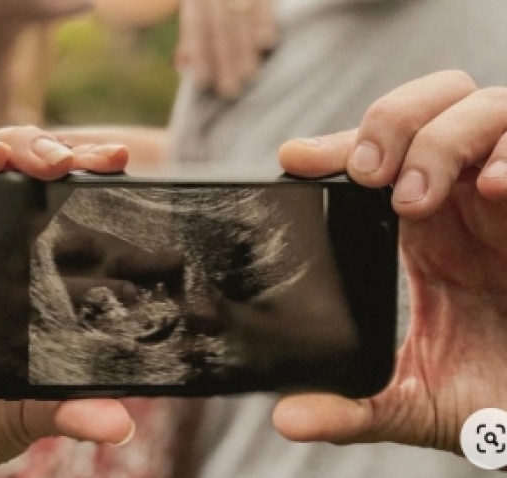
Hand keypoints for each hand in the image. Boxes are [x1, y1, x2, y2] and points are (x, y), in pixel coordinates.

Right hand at [0, 126, 133, 476]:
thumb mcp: (37, 409)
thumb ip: (74, 411)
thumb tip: (123, 426)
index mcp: (32, 272)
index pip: (60, 204)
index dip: (84, 173)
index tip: (117, 159)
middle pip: (17, 178)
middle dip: (42, 152)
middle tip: (68, 161)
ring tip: (7, 153)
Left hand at [175, 0, 276, 97]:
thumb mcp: (195, 6)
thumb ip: (190, 37)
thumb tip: (183, 65)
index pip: (197, 26)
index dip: (199, 55)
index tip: (203, 83)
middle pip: (220, 25)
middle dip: (225, 59)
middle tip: (231, 91)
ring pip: (242, 14)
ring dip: (246, 48)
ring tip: (250, 76)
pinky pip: (264, 2)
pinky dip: (265, 22)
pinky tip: (266, 45)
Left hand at [274, 70, 506, 454]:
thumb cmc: (493, 399)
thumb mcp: (416, 402)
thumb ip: (353, 407)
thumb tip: (289, 418)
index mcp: (422, 230)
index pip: (375, 159)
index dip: (337, 146)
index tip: (294, 159)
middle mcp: (465, 201)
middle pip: (430, 105)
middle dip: (393, 121)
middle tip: (368, 176)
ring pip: (484, 108)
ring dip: (444, 138)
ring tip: (416, 197)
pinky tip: (495, 187)